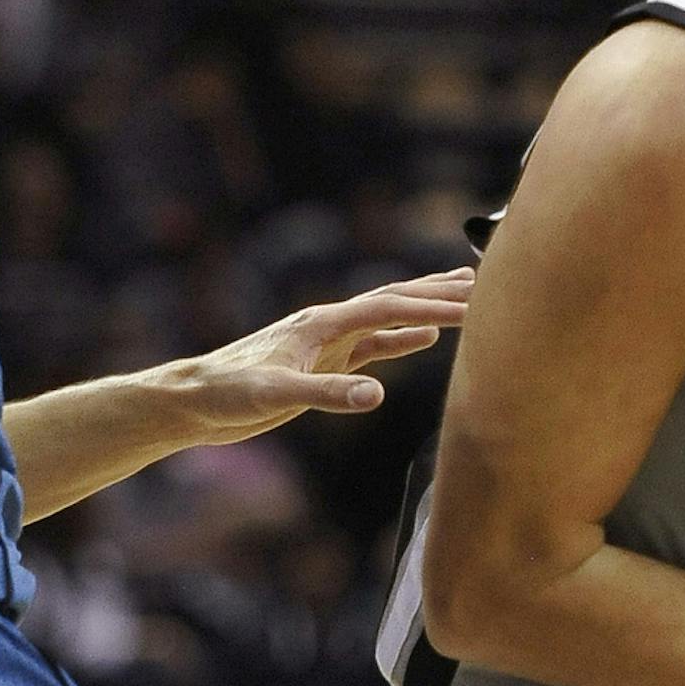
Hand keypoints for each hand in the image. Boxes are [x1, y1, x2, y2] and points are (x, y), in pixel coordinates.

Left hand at [174, 269, 471, 444]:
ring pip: (389, 316)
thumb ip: (327, 393)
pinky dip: (404, 338)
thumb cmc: (228, 393)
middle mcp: (329, 324)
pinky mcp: (324, 362)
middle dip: (441, 292)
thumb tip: (376, 395)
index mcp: (322, 322)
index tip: (477, 303)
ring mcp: (329, 342)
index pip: (389, 306)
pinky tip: (425, 338)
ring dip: (427, 305)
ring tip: (466, 292)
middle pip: (396, 299)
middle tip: (488, 285)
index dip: (433, 303)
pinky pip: (375, 344)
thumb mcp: (276, 394)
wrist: (196, 400)